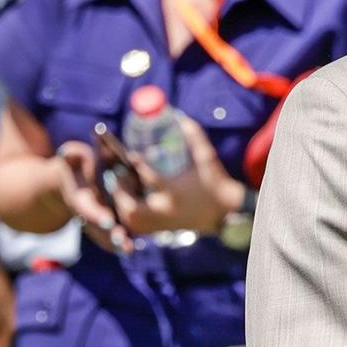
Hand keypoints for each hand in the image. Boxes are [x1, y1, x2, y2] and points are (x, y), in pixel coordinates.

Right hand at [54, 140, 131, 253]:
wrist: (69, 180)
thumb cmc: (74, 164)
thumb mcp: (72, 156)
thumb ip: (71, 155)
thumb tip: (68, 152)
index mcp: (77, 197)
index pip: (86, 207)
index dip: (96, 214)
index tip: (108, 221)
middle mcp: (84, 212)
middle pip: (97, 227)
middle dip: (109, 235)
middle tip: (123, 244)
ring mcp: (93, 219)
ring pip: (103, 235)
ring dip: (115, 244)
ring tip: (129, 251)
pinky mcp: (103, 222)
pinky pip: (109, 236)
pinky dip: (118, 243)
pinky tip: (131, 250)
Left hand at [109, 116, 245, 238]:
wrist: (227, 212)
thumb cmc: (216, 183)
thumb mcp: (207, 158)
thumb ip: (194, 136)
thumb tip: (181, 117)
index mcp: (175, 192)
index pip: (150, 178)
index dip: (137, 165)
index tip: (130, 155)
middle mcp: (166, 210)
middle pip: (132, 207)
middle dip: (121, 191)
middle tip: (120, 175)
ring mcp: (163, 222)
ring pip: (131, 218)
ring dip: (122, 203)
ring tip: (123, 187)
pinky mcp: (162, 228)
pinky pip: (137, 225)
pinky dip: (129, 214)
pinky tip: (130, 201)